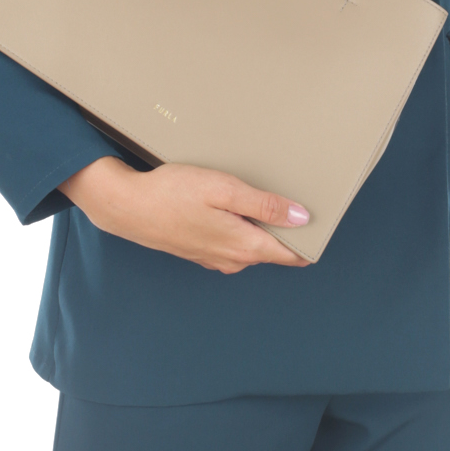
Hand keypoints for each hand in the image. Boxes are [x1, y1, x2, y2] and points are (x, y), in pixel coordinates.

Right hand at [56, 156, 313, 272]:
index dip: (310, 240)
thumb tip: (301, 218)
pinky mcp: (201, 252)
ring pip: (251, 246)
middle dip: (286, 231)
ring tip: (263, 200)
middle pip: (273, 249)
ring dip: (260, 228)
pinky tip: (231, 209)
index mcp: (245, 247)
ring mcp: (215, 259)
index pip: (292, 254)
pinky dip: (239, 229)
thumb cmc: (172, 194)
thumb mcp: (224, 190)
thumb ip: (265, 206)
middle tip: (296, 201)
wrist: (127, 207)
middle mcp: (233, 260)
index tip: (322, 224)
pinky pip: (232, 243)